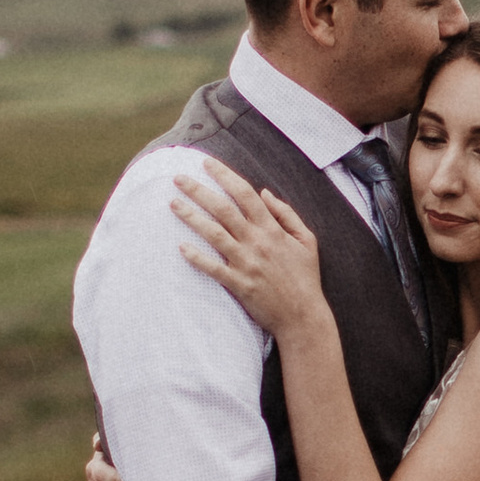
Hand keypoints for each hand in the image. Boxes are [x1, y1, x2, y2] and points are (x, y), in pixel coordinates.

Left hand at [171, 165, 328, 340]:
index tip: (207, 164)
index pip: (245, 194)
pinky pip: (214, 268)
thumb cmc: (305, 277)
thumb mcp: (306, 240)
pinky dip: (197, 258)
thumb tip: (264, 192)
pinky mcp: (239, 284)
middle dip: (199, 190)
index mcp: (272, 229)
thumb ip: (286, 213)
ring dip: (191, 217)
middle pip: (223, 209)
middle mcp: (257, 242)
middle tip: (178, 178)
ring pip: (214, 234)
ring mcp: (247, 263)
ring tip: (173, 204)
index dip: (225, 176)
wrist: (303, 317)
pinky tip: (181, 247)